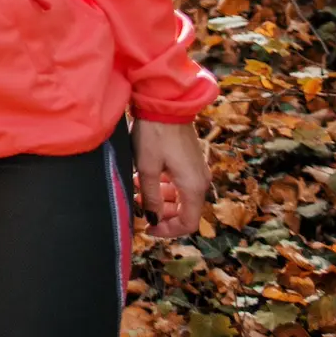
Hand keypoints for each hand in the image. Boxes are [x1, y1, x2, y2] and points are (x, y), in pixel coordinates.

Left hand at [133, 117, 208, 238]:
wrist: (165, 105)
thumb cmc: (155, 135)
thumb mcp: (147, 169)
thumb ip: (150, 198)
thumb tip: (152, 220)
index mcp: (194, 187)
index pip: (188, 223)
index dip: (168, 231)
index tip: (148, 228)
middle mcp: (200, 181)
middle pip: (184, 210)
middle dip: (161, 213)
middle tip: (137, 206)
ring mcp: (196, 171)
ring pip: (179, 196)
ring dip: (158, 198)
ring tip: (135, 188)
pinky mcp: (189, 162)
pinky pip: (178, 183)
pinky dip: (162, 185)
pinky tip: (143, 178)